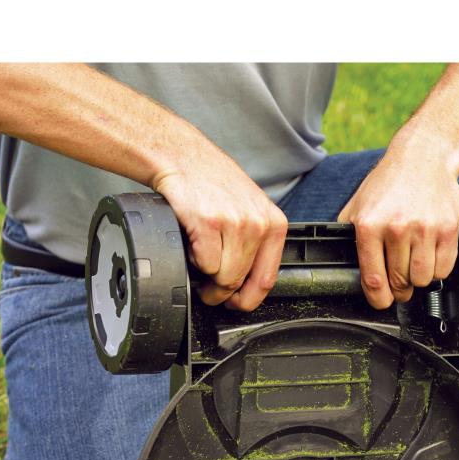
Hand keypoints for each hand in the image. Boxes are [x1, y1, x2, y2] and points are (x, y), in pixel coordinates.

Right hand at [153, 138, 287, 310]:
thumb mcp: (249, 210)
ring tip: (200, 257)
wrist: (183, 156)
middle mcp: (259, 224)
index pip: (267, 280)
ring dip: (205, 276)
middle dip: (219, 291)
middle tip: (207, 285)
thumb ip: (255, 244)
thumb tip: (246, 286)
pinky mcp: (209, 223)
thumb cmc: (213, 185)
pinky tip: (192, 243)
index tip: (234, 303)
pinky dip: (192, 261)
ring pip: (222, 277)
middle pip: (239, 281)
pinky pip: (204, 265)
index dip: (247, 299)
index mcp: (274, 224)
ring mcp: (236, 223)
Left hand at [338, 134, 458, 307]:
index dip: (378, 298)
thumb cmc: (388, 184)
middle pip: (400, 282)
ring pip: (423, 279)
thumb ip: (349, 237)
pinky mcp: (448, 229)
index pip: (373, 278)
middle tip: (399, 284)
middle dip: (399, 290)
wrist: (424, 158)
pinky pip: (444, 269)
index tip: (381, 302)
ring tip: (413, 266)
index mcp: (370, 225)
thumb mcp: (357, 206)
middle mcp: (397, 228)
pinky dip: (437, 269)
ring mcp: (425, 229)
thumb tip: (345, 268)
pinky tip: (429, 256)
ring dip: (418, 280)